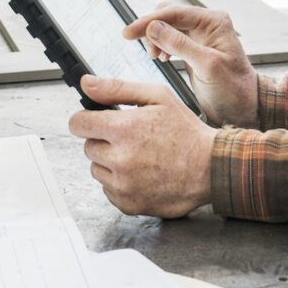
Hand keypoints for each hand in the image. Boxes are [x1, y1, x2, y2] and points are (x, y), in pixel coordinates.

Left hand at [68, 75, 215, 217]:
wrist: (210, 168)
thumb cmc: (186, 131)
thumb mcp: (157, 96)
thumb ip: (117, 88)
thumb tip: (86, 83)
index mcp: (123, 129)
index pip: (78, 124)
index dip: (86, 118)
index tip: (96, 119)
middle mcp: (119, 159)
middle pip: (88, 147)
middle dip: (104, 140)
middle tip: (130, 137)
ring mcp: (122, 185)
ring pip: (97, 170)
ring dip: (110, 162)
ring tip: (138, 156)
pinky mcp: (127, 204)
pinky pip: (109, 190)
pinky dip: (120, 182)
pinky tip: (142, 173)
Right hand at [123, 5, 258, 128]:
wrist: (244, 109)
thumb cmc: (233, 90)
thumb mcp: (207, 67)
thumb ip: (180, 45)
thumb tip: (153, 26)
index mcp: (214, 22)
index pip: (174, 13)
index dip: (148, 21)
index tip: (127, 33)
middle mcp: (207, 23)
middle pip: (168, 14)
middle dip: (151, 28)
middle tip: (144, 50)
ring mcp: (200, 34)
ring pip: (167, 25)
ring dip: (155, 37)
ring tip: (155, 57)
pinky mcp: (194, 47)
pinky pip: (170, 37)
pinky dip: (160, 44)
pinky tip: (161, 58)